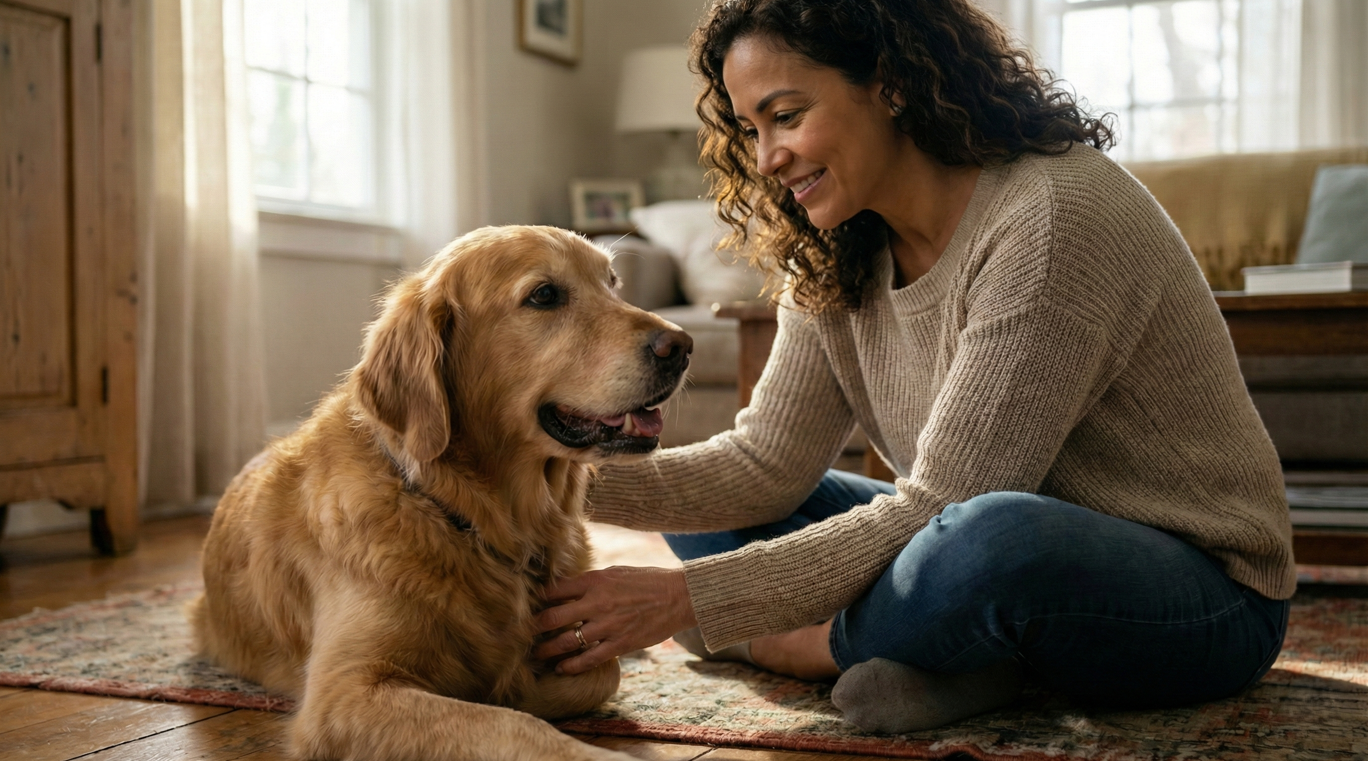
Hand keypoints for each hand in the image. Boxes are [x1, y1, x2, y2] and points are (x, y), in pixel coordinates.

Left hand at [534, 565, 696, 675]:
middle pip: (553, 617)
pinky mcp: (620, 644)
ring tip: (536, 655)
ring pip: (567, 641)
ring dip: (548, 650)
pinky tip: (561, 668)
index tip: (526, 607)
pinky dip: (572, 665)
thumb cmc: (647, 581)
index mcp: (595, 581)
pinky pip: (590, 658)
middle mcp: (597, 602)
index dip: (537, 600)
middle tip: (520, 635)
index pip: (555, 590)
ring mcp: (608, 625)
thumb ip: (591, 581)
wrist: (678, 596)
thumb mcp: (615, 572)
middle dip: (534, 627)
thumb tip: (566, 587)